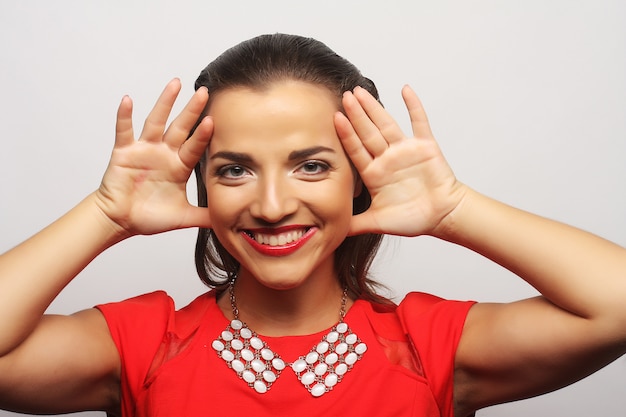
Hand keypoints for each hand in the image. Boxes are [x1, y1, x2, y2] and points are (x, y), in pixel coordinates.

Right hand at [94, 79, 213, 236]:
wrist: (121, 221)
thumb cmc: (149, 218)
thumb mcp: (183, 217)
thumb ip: (205, 216)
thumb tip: (229, 220)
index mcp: (179, 166)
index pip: (195, 146)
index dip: (203, 135)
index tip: (215, 120)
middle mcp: (164, 153)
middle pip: (181, 127)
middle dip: (192, 109)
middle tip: (205, 91)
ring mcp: (145, 150)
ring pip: (156, 121)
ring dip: (165, 102)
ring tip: (175, 83)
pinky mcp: (125, 152)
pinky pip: (125, 131)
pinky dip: (125, 116)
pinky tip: (128, 99)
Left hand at [335, 85, 465, 237]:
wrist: (442, 217)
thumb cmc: (413, 219)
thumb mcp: (377, 222)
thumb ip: (354, 224)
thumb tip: (331, 232)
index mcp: (374, 174)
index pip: (356, 150)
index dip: (346, 134)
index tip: (334, 118)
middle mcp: (387, 158)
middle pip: (367, 132)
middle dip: (356, 114)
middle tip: (344, 95)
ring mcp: (405, 150)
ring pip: (386, 124)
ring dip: (374, 108)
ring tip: (361, 91)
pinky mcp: (425, 146)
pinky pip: (419, 122)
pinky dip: (413, 106)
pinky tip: (405, 89)